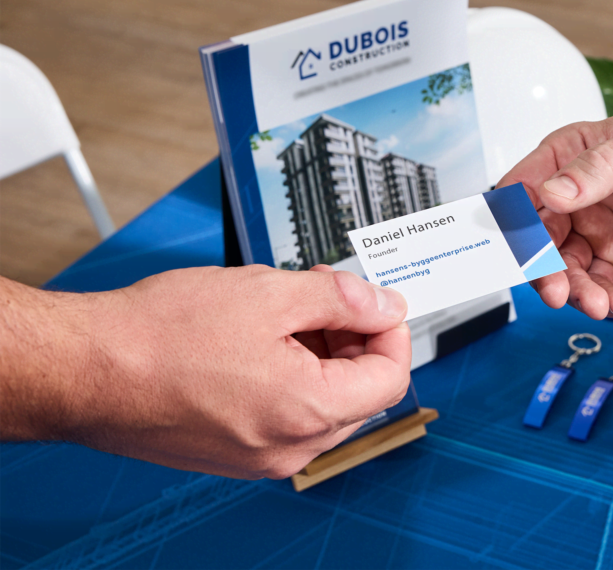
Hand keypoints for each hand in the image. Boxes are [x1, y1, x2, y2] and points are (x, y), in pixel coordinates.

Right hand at [0, 265, 410, 478]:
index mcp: (307, 413)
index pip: (390, 376)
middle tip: (322, 294)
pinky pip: (286, 415)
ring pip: (322, 402)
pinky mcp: (234, 454)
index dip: (389, 328)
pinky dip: (289, 375)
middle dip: (352, 338)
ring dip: (319, 353)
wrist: (84, 370)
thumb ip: (341, 299)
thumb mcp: (268, 293)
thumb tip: (385, 304)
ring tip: (280, 310)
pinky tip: (258, 339)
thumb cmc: (160, 336)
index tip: (375, 299)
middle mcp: (289, 449)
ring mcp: (260, 457)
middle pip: (358, 391)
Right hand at [498, 112, 612, 318]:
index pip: (522, 189)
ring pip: (564, 268)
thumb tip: (551, 193)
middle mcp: (574, 196)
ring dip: (574, 290)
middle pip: (536, 238)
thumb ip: (597, 170)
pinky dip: (601, 299)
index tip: (517, 249)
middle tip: (557, 291)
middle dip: (543, 268)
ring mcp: (595, 230)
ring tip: (599, 304)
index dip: (512, 220)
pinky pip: (596, 285)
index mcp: (568, 157)